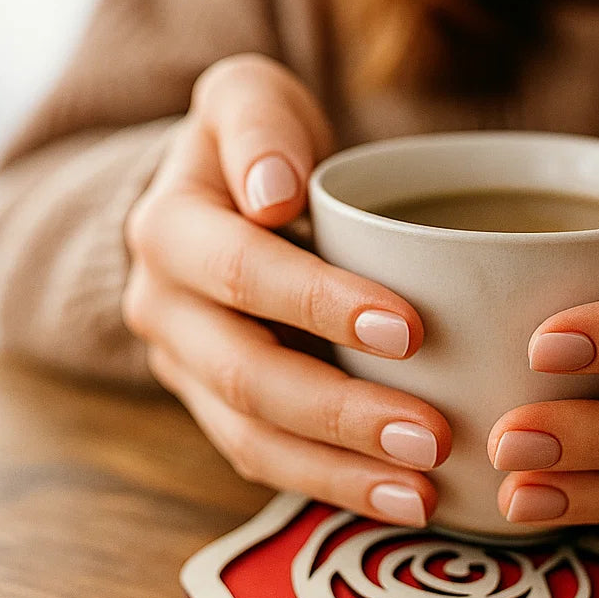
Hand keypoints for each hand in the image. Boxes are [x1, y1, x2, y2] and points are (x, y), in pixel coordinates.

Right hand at [122, 54, 449, 525]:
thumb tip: (272, 190)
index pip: (243, 272)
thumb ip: (257, 123)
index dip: (320, 303)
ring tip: (424, 490)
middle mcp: (166, 309)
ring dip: (340, 470)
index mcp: (171, 230)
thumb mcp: (249, 100)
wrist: (218, 200)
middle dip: (342, 412)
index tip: (411, 327)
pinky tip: (400, 497)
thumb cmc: (255, 146)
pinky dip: (332, 485)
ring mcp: (188, 369)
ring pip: (254, 438)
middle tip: (431, 435)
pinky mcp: (220, 408)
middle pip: (248, 376)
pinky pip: (268, 460)